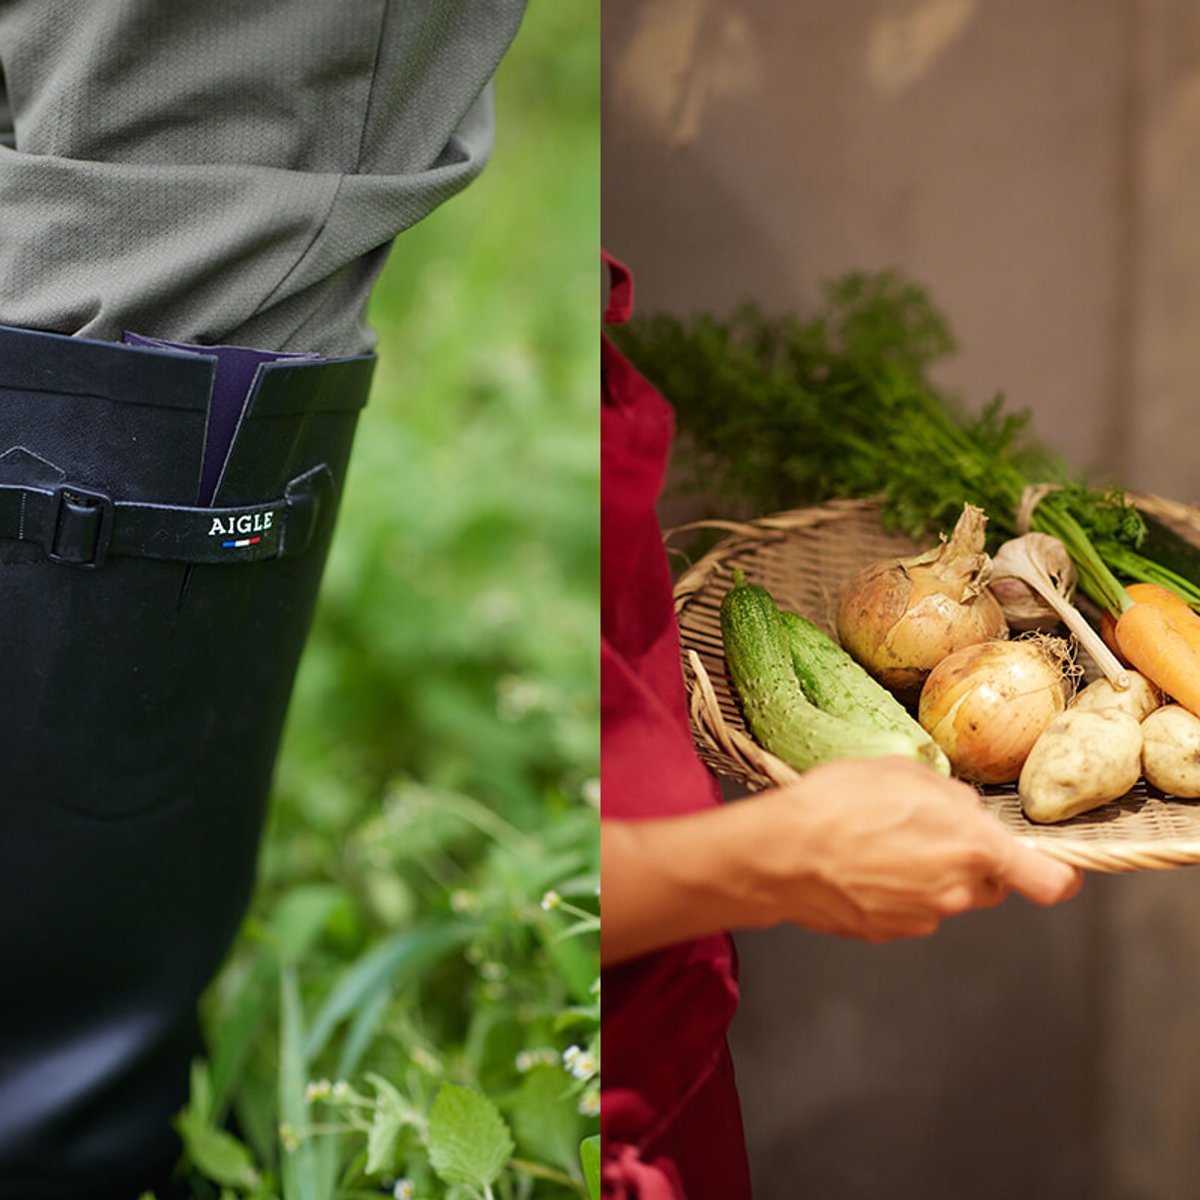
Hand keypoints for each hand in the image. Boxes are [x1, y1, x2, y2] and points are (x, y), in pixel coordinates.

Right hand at [748, 756, 1081, 941]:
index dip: (1057, 875)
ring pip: (945, 896)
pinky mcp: (887, 931)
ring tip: (877, 841)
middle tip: (926, 829)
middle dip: (970, 861)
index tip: (1052, 867)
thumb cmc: (836, 804)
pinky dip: (893, 890)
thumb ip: (951, 796)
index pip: (1049, 881)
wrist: (779, 853)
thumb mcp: (902, 771)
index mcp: (972, 848)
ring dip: (926, 874)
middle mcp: (956, 891)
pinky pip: (907, 909)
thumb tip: (968, 812)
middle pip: (989, 885)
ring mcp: (921, 917)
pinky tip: (859, 863)